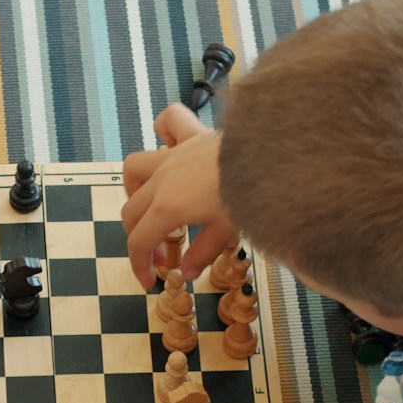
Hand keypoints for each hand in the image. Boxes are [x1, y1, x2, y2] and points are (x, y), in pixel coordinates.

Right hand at [122, 104, 235, 288]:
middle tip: (164, 253)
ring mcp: (173, 154)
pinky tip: (171, 145)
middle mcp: (162, 179)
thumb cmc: (249, 196)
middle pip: (131, 211)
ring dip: (136, 188)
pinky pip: (168, 122)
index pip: (139, 241)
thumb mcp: (225, 233)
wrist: (270, 156)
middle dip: (141, 237)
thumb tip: (187, 273)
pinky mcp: (191, 135)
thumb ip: (202, 253)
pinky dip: (164, 131)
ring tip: (153, 203)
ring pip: (135, 167)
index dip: (138, 265)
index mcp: (167, 207)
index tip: (150, 280)